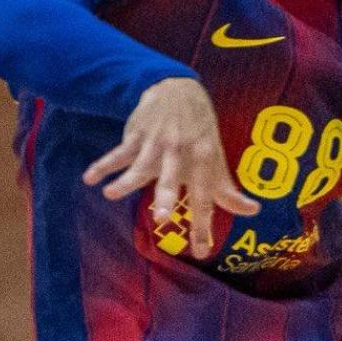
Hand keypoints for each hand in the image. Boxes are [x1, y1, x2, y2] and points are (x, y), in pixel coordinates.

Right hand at [82, 77, 259, 255]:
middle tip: (162, 220)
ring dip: (125, 180)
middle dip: (167, 197)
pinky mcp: (137, 135)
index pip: (204, 197)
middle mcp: (181, 151)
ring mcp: (157, 142)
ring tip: (110, 195)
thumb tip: (252, 211)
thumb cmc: (199, 130)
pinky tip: (89, 178)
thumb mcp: (216, 155)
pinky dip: (103, 166)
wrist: (178, 88)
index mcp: (204, 159)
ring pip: (140, 165)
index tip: (200, 252)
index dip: (203, 225)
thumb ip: (227, 188)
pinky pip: (118, 152)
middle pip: (172, 178)